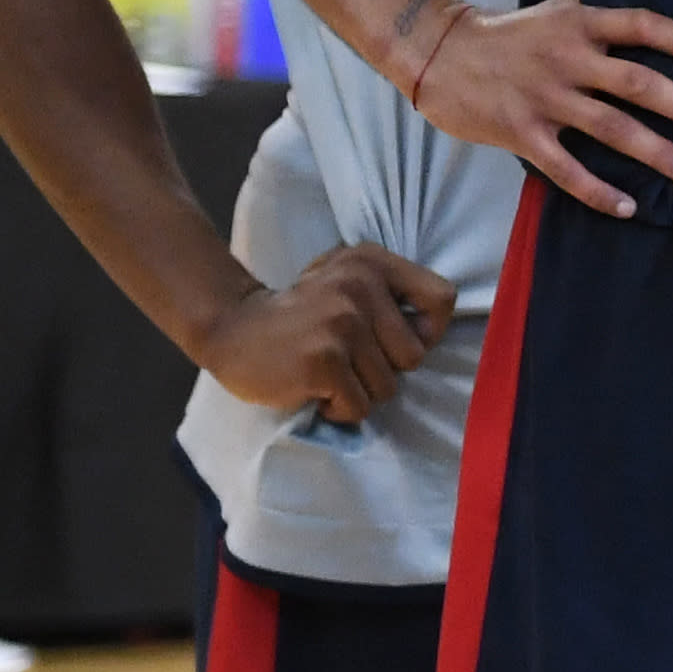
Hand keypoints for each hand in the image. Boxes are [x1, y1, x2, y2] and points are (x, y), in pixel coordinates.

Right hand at [193, 243, 456, 424]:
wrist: (229, 328)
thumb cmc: (300, 313)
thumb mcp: (346, 280)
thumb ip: (390, 294)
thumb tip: (434, 331)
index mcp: (372, 262)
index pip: (442, 298)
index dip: (429, 330)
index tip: (396, 340)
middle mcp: (360, 286)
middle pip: (414, 356)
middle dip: (384, 370)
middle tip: (346, 359)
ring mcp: (341, 324)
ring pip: (387, 387)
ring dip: (359, 392)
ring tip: (327, 373)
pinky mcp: (322, 361)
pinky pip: (358, 406)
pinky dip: (338, 409)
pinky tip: (313, 389)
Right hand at [408, 0, 672, 218]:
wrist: (438, 53)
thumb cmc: (509, 36)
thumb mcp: (558, 15)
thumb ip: (602, 26)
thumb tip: (659, 37)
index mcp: (580, 25)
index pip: (644, 26)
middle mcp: (567, 59)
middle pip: (639, 83)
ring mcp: (545, 97)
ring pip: (613, 129)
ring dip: (659, 154)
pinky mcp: (521, 132)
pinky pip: (566, 168)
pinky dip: (598, 190)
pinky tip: (628, 207)